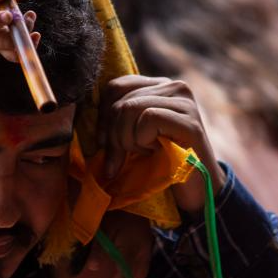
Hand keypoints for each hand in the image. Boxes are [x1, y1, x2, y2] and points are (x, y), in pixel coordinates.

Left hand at [86, 211, 151, 277]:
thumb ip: (98, 249)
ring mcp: (147, 250)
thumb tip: (93, 269)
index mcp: (130, 248)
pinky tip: (119, 272)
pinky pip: (142, 268)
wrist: (134, 196)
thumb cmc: (116, 211)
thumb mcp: (103, 227)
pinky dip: (131, 275)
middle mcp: (142, 252)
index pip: (123, 275)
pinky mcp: (147, 247)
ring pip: (140, 275)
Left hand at [97, 75, 225, 211]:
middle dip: (113, 134)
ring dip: (128, 139)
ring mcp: (185, 103)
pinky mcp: (191, 123)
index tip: (105, 142)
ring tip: (142, 152)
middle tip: (119, 158)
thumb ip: (117, 118)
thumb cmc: (160, 161)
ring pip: (131, 107)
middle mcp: (175, 87)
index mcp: (159, 86)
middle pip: (121, 100)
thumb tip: (81, 112)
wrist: (196, 191)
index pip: (115, 86)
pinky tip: (156, 151)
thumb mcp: (133, 134)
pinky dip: (143, 139)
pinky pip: (149, 118)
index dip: (103, 115)